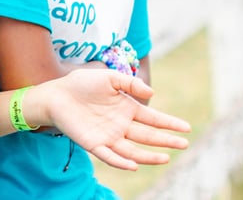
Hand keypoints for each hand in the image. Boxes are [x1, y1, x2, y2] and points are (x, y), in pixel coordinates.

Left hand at [30, 69, 190, 170]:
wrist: (56, 93)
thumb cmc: (81, 83)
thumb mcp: (108, 77)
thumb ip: (129, 82)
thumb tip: (152, 94)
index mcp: (127, 109)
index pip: (153, 119)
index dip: (169, 123)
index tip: (186, 128)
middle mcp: (121, 125)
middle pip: (148, 136)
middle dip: (166, 141)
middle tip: (184, 144)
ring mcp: (108, 136)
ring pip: (133, 151)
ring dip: (149, 156)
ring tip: (165, 158)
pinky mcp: (93, 144)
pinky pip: (110, 156)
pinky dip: (121, 162)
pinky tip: (134, 165)